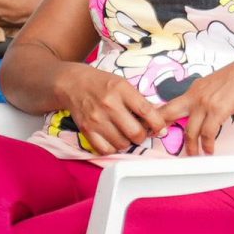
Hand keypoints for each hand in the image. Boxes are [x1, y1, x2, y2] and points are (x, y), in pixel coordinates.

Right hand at [55, 64, 169, 155]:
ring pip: (122, 144)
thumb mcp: (123, 84)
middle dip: (142, 136)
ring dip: (128, 143)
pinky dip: (113, 148)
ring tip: (126, 135)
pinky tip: (114, 140)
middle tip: (141, 132)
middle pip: (135, 132)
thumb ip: (138, 100)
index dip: (158, 124)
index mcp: (122, 90)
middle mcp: (109, 105)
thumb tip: (157, 119)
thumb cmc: (102, 83)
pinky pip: (104, 149)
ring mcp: (96, 119)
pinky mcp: (85, 130)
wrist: (72, 83)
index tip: (161, 129)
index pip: (146, 111)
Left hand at [158, 51, 233, 154]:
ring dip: (191, 146)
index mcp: (196, 88)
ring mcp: (206, 102)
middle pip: (169, 114)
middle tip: (159, 141)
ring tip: (194, 154)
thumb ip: (209, 95)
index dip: (160, 117)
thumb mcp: (218, 83)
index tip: (158, 128)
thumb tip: (208, 108)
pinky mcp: (218, 109)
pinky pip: (208, 133)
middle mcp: (196, 95)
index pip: (171, 104)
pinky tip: (210, 149)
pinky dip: (208, 144)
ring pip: (190, 130)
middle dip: (161, 129)